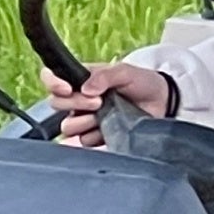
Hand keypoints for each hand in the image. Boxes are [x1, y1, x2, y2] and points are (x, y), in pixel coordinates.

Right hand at [50, 61, 174, 143]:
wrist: (162, 103)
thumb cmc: (142, 82)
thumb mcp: (125, 71)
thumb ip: (105, 75)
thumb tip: (85, 89)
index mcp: (80, 79)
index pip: (52, 79)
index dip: (53, 83)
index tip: (67, 88)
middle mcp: (78, 100)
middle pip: (56, 104)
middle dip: (75, 103)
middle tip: (98, 102)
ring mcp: (86, 119)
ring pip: (67, 126)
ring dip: (83, 122)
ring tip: (103, 117)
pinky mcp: (95, 137)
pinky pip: (83, 142)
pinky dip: (94, 137)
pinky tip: (107, 130)